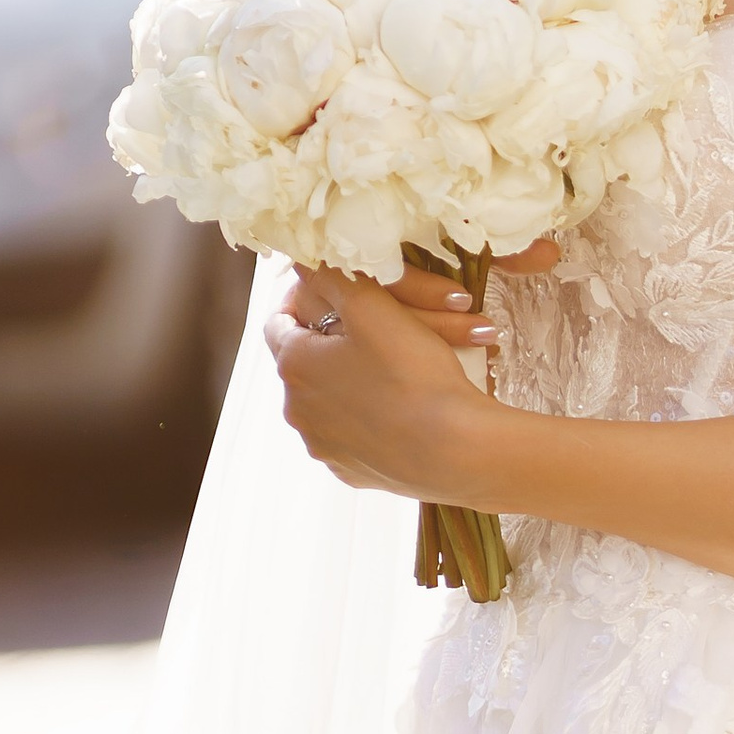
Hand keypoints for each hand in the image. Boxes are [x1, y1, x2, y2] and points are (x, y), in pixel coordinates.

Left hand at [265, 270, 500, 498]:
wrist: (455, 450)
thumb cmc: (412, 372)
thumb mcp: (373, 308)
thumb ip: (333, 275)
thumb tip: (305, 261)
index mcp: (293, 365)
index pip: (278, 322)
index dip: (304, 300)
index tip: (340, 293)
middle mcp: (296, 410)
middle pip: (307, 360)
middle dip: (338, 338)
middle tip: (381, 323)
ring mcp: (322, 446)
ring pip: (330, 397)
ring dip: (354, 377)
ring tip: (399, 362)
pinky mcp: (351, 472)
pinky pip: (353, 432)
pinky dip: (370, 414)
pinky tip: (404, 404)